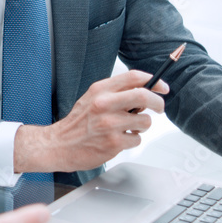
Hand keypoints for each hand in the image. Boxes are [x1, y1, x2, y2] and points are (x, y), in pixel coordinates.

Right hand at [14, 70, 167, 173]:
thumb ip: (116, 92)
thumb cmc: (78, 123)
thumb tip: (145, 90)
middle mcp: (104, 104)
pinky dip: (132, 140)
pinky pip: (137, 139)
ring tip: (126, 128)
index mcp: (100, 90)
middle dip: (158, 102)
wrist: (59, 145)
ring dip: (141, 126)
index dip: (153, 80)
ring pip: (145, 121)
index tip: (162, 87)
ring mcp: (109, 124)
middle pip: (144, 95)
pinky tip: (118, 140)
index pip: (134, 77)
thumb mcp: (92, 98)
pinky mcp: (113, 143)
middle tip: (159, 108)